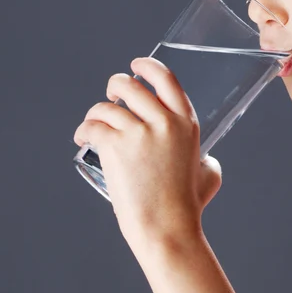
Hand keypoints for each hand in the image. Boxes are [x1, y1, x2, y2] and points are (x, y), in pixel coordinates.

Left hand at [73, 57, 222, 252]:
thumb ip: (207, 160)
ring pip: (106, 106)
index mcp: (187, 122)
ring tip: (94, 124)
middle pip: (131, 85)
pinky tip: (83, 137)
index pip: (166, 79)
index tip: (136, 65)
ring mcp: (139, 133)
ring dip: (96, 112)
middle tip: (111, 96)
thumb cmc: (187, 206)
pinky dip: (84, 129)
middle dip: (115, 86)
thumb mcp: (209, 174)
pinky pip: (92, 125)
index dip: (148, 66)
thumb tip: (205, 160)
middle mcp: (164, 121)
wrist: (167, 228)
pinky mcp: (116, 146)